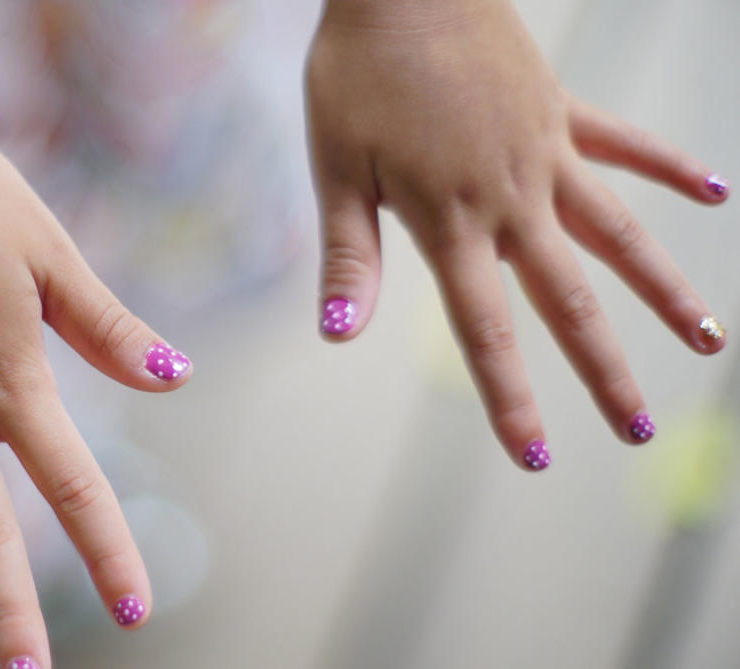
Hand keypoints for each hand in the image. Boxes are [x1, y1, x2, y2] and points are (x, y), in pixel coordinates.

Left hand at [306, 0, 726, 469]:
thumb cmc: (358, 72)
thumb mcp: (336, 168)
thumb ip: (348, 255)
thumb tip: (338, 334)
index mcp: (450, 222)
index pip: (486, 330)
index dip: (510, 397)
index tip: (535, 456)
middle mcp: (511, 198)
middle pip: (569, 299)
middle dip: (602, 370)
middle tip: (638, 429)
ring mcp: (546, 153)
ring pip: (618, 234)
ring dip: (664, 290)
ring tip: (710, 341)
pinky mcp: (561, 110)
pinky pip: (624, 146)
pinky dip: (668, 168)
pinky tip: (714, 193)